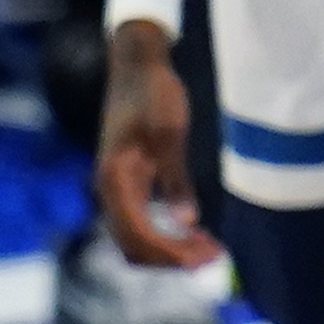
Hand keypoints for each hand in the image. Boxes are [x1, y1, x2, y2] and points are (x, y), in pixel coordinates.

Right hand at [92, 27, 220, 268]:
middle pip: (134, 246)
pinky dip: (165, 235)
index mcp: (115, 180)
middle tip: (214, 257)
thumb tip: (187, 221)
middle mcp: (109, 190)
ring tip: (208, 248)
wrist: (136, 65)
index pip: (139, 236)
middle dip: (173, 258)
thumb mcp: (169, 134)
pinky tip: (193, 229)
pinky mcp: (127, 183)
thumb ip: (175, 180)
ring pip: (136, 239)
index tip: (206, 257)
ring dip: (170, 250)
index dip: (172, 253)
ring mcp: (115, 188)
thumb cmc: (153, 93)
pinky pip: (140, 223)